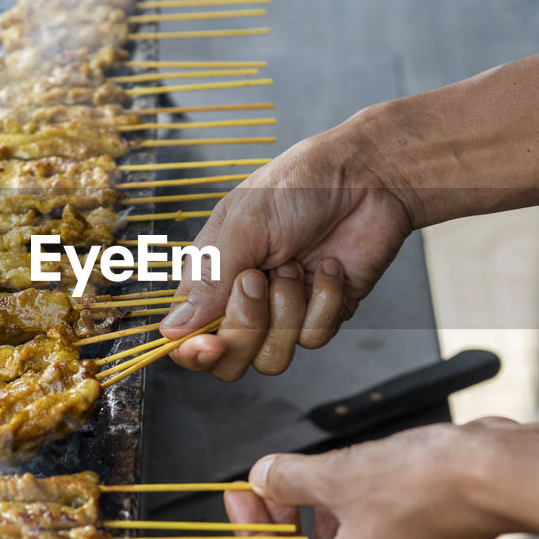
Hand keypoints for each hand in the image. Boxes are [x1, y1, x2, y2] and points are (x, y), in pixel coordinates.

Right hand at [159, 116, 413, 378]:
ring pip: (272, 359)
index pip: (185, 337)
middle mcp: (242, 301)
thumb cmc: (296, 188)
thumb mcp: (244, 226)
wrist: (366, 178)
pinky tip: (330, 266)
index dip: (192, 353)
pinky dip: (324, 301)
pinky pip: (315, 339)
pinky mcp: (323, 314)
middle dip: (247, 327)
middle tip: (259, 279)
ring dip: (287, 311)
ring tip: (296, 265)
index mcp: (211, 277)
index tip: (210, 345)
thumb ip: (210, 282)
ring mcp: (284, 312)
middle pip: (228, 361)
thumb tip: (172, 330)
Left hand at [223, 418, 532, 538]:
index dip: (249, 531)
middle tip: (264, 488)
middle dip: (279, 527)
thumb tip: (263, 478)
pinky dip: (346, 520)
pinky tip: (340, 484)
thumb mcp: (336, 474)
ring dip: (312, 521)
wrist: (492, 474)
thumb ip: (288, 480)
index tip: (238, 496)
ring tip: (300, 479)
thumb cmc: (425, 485)